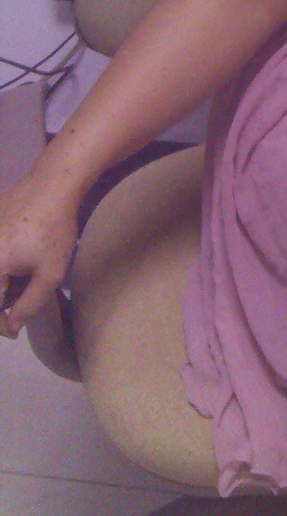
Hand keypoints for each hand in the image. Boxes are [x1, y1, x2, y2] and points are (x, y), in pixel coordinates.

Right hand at [0, 171, 78, 339]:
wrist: (51, 185)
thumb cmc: (53, 229)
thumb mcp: (49, 272)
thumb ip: (29, 303)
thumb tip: (12, 325)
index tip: (13, 331)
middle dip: (1, 299)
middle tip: (20, 300)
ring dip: (2, 283)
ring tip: (22, 276)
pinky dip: (3, 265)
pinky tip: (18, 258)